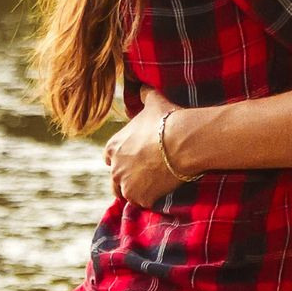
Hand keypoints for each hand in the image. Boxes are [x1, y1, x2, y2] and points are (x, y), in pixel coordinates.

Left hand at [104, 88, 191, 207]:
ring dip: (137, 191)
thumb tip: (143, 87)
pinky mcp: (142, 198)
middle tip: (143, 176)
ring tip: (153, 187)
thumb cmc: (166, 119)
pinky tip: (162, 193)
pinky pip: (144, 203)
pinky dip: (152, 199)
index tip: (132, 159)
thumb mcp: (153, 101)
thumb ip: (144, 95)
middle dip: (126, 178)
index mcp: (112, 147)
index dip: (120, 158)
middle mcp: (114, 168)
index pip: (108, 157)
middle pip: (115, 180)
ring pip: (127, 194)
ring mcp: (126, 186)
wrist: (183, 141)